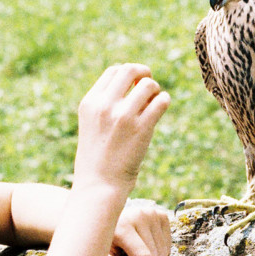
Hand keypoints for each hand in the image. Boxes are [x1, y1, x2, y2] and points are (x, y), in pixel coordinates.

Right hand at [73, 64, 170, 194]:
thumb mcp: (91, 124)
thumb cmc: (97, 157)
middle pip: (130, 70)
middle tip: (148, 85)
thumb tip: (135, 83)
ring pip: (149, 84)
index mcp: (90, 102)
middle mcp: (105, 105)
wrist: (99, 185)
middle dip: (144, 73)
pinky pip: (162, 101)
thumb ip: (106, 103)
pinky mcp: (142, 128)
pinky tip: (160, 108)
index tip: (134, 85)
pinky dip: (164, 101)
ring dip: (155, 90)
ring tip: (153, 103)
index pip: (113, 71)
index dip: (128, 74)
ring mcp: (123, 116)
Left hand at [103, 201, 171, 255]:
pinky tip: (143, 242)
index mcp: (123, 225)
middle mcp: (139, 215)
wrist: (105, 220)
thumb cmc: (105, 244)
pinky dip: (157, 250)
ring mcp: (152, 213)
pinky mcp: (161, 214)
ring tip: (133, 249)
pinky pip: (168, 246)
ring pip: (163, 254)